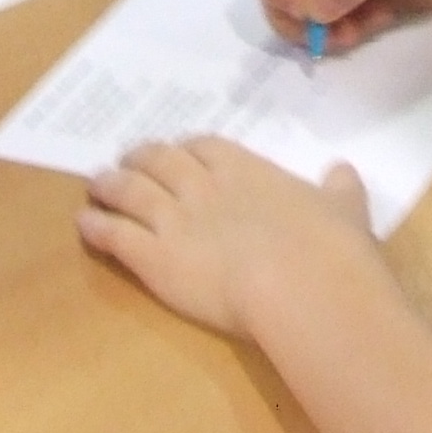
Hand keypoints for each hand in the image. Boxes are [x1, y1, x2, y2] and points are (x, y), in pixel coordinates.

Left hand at [77, 137, 379, 336]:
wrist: (302, 285)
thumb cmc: (329, 249)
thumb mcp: (345, 208)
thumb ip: (340, 188)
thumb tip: (343, 171)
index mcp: (246, 170)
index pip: (204, 147)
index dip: (187, 149)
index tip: (179, 152)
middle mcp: (203, 186)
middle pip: (159, 160)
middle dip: (140, 158)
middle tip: (128, 160)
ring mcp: (174, 219)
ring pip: (130, 191)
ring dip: (110, 185)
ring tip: (97, 184)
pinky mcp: (154, 257)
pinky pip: (116, 235)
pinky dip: (97, 227)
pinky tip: (86, 225)